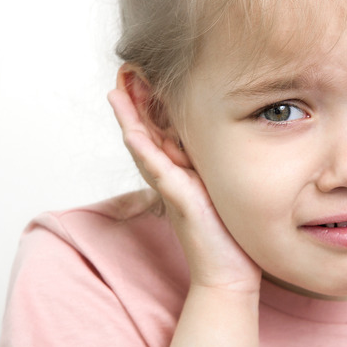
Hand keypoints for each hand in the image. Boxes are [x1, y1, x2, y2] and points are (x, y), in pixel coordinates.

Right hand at [107, 85, 261, 293]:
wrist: (230, 274)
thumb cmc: (229, 235)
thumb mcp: (222, 189)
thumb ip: (215, 167)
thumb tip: (224, 143)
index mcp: (182, 172)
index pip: (160, 132)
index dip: (149, 106)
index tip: (142, 77)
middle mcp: (172, 178)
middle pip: (145, 134)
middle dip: (133, 104)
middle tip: (122, 72)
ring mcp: (172, 189)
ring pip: (145, 148)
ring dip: (129, 120)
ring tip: (116, 93)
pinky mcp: (179, 201)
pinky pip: (158, 171)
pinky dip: (144, 151)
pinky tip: (132, 133)